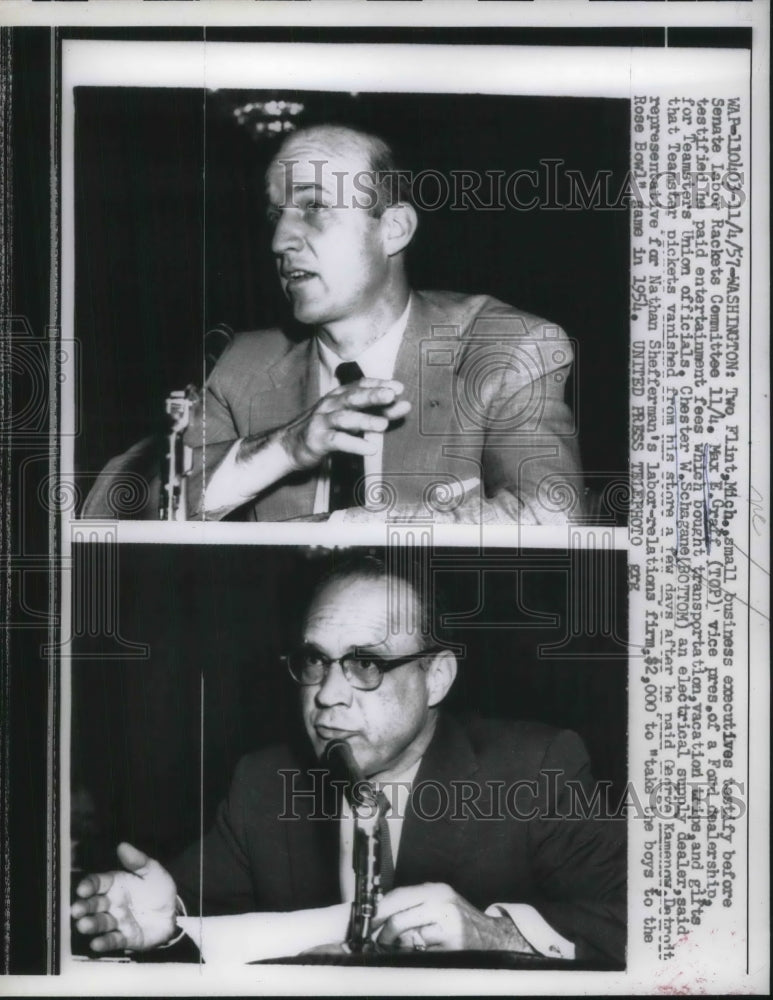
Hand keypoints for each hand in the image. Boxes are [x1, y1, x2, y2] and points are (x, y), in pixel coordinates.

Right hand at [71, 842, 177, 952]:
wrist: (171, 913)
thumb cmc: (157, 889)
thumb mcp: (152, 871)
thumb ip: (138, 861)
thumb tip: (122, 846)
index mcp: (115, 884)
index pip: (98, 883)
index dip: (88, 886)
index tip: (82, 889)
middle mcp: (111, 903)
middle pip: (93, 904)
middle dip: (84, 907)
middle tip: (76, 910)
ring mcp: (116, 921)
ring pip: (100, 923)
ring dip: (91, 924)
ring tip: (83, 925)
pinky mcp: (124, 938)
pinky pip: (112, 941)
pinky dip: (104, 943)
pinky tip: (96, 943)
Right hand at [276, 378, 410, 471]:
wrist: (289, 446)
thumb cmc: (326, 430)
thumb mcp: (352, 418)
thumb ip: (378, 412)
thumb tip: (405, 405)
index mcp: (339, 395)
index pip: (360, 385)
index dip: (379, 384)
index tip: (398, 387)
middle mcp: (330, 404)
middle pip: (353, 397)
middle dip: (372, 395)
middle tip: (391, 395)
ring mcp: (322, 422)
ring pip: (344, 418)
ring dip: (365, 420)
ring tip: (384, 424)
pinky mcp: (317, 440)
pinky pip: (337, 441)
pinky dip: (354, 444)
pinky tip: (370, 448)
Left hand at [372, 883, 532, 952]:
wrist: (491, 937)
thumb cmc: (459, 918)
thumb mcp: (439, 901)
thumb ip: (414, 903)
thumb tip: (380, 912)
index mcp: (436, 890)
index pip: (398, 896)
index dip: (379, 910)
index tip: (367, 920)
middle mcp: (442, 906)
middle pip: (399, 919)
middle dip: (384, 933)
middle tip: (378, 940)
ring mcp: (448, 928)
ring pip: (409, 939)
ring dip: (399, 946)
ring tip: (399, 946)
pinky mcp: (451, 949)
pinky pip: (422, 954)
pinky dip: (416, 955)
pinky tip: (420, 952)